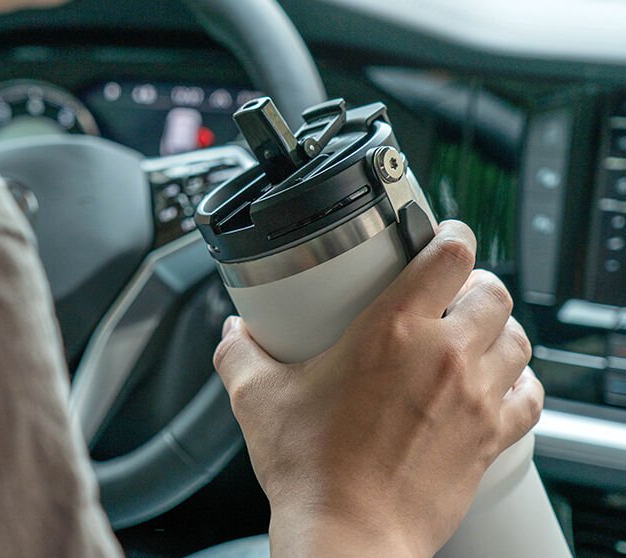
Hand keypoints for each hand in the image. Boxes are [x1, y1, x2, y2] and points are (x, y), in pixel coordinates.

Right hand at [213, 220, 542, 556]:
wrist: (349, 535)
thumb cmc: (311, 469)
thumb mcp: (259, 398)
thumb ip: (238, 353)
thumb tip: (231, 333)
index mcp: (392, 329)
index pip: (449, 255)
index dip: (452, 235)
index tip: (443, 235)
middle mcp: (443, 355)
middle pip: (493, 292)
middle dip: (476, 284)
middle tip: (451, 293)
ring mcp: (473, 397)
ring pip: (517, 338)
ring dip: (500, 329)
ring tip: (474, 335)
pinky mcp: (490, 438)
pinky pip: (530, 395)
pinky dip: (520, 381)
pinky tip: (499, 383)